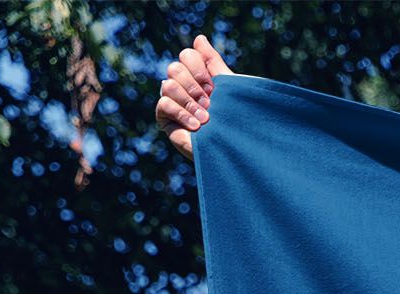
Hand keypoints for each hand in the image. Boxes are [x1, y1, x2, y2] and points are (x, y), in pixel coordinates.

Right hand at [156, 33, 231, 158]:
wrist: (235, 150)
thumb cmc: (235, 120)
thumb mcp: (228, 87)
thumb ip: (214, 63)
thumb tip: (199, 38)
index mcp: (197, 75)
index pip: (188, 55)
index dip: (199, 68)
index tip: (213, 87)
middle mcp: (182, 85)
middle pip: (176, 68)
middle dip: (194, 86)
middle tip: (210, 103)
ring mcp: (172, 101)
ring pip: (168, 84)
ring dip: (189, 101)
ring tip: (206, 118)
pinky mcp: (165, 118)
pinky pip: (164, 103)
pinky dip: (181, 113)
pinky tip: (197, 126)